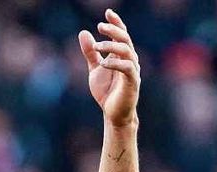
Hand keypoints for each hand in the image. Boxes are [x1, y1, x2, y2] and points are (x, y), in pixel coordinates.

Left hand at [78, 9, 139, 126]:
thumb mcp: (95, 69)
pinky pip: (127, 68)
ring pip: (127, 51)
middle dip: (114, 30)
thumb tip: (83, 32)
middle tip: (100, 26)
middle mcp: (129, 60)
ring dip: (112, 46)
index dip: (116, 23)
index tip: (107, 12)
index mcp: (121, 56)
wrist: (113, 114)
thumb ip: (90, 52)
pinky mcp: (133, 82)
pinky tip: (102, 63)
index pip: (122, 34)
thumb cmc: (107, 91)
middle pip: (126, 39)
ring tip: (97, 46)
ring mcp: (133, 71)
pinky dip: (115, 63)